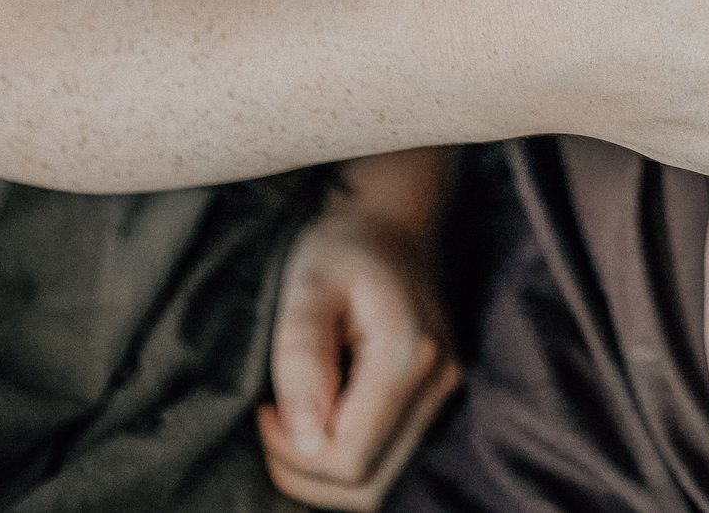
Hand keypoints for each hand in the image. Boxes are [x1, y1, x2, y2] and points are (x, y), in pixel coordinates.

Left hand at [257, 171, 461, 510]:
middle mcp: (439, 386)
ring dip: (326, 469)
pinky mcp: (435, 401)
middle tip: (274, 418)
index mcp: (410, 357)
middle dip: (306, 471)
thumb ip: (302, 356)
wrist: (392, 222)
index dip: (293, 452)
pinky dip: (347, 457)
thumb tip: (305, 437)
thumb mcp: (307, 286)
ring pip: (380, 484)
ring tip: (296, 417)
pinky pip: (388, 461)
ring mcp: (444, 396)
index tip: (264, 407)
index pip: (349, 459)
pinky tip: (323, 417)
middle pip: (368, 487)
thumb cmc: (342, 247)